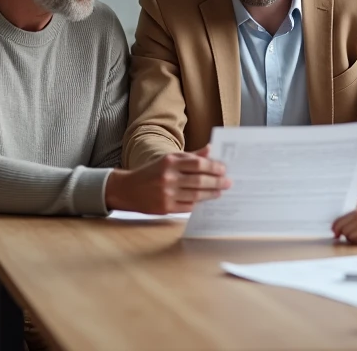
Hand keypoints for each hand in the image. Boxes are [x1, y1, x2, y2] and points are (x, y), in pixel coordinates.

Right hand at [106, 146, 229, 213]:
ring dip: (211, 194)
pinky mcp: (166, 208)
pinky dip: (199, 203)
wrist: (128, 189)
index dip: (213, 166)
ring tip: (220, 192)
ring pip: (196, 195)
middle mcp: (168, 177)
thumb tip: (211, 149)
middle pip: (200, 180)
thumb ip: (191, 156)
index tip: (224, 169)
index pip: (198, 164)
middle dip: (217, 182)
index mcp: (170, 162)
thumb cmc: (152, 172)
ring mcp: (167, 194)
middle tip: (228, 182)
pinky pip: (188, 206)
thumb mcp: (169, 159)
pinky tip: (206, 200)